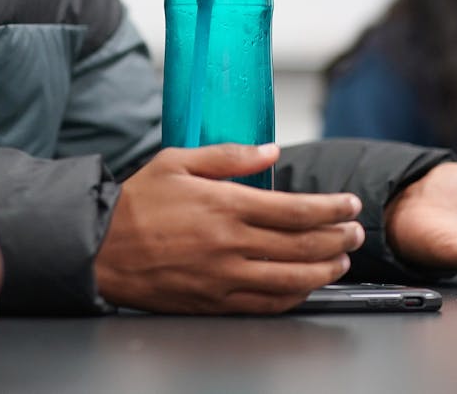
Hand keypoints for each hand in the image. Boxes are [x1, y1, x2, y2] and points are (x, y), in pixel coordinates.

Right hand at [94, 143, 364, 313]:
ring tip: (342, 259)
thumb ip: (229, 155)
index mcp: (224, 205)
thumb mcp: (177, 161)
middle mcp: (231, 244)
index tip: (349, 203)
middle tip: (356, 231)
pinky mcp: (216, 302)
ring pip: (294, 279)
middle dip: (339, 237)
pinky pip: (268, 303)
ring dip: (326, 269)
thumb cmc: (136, 203)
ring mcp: (225, 277)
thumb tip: (271, 151)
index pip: (296, 209)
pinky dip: (295, 295)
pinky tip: (307, 285)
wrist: (100, 249)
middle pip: (304, 244)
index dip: (331, 207)